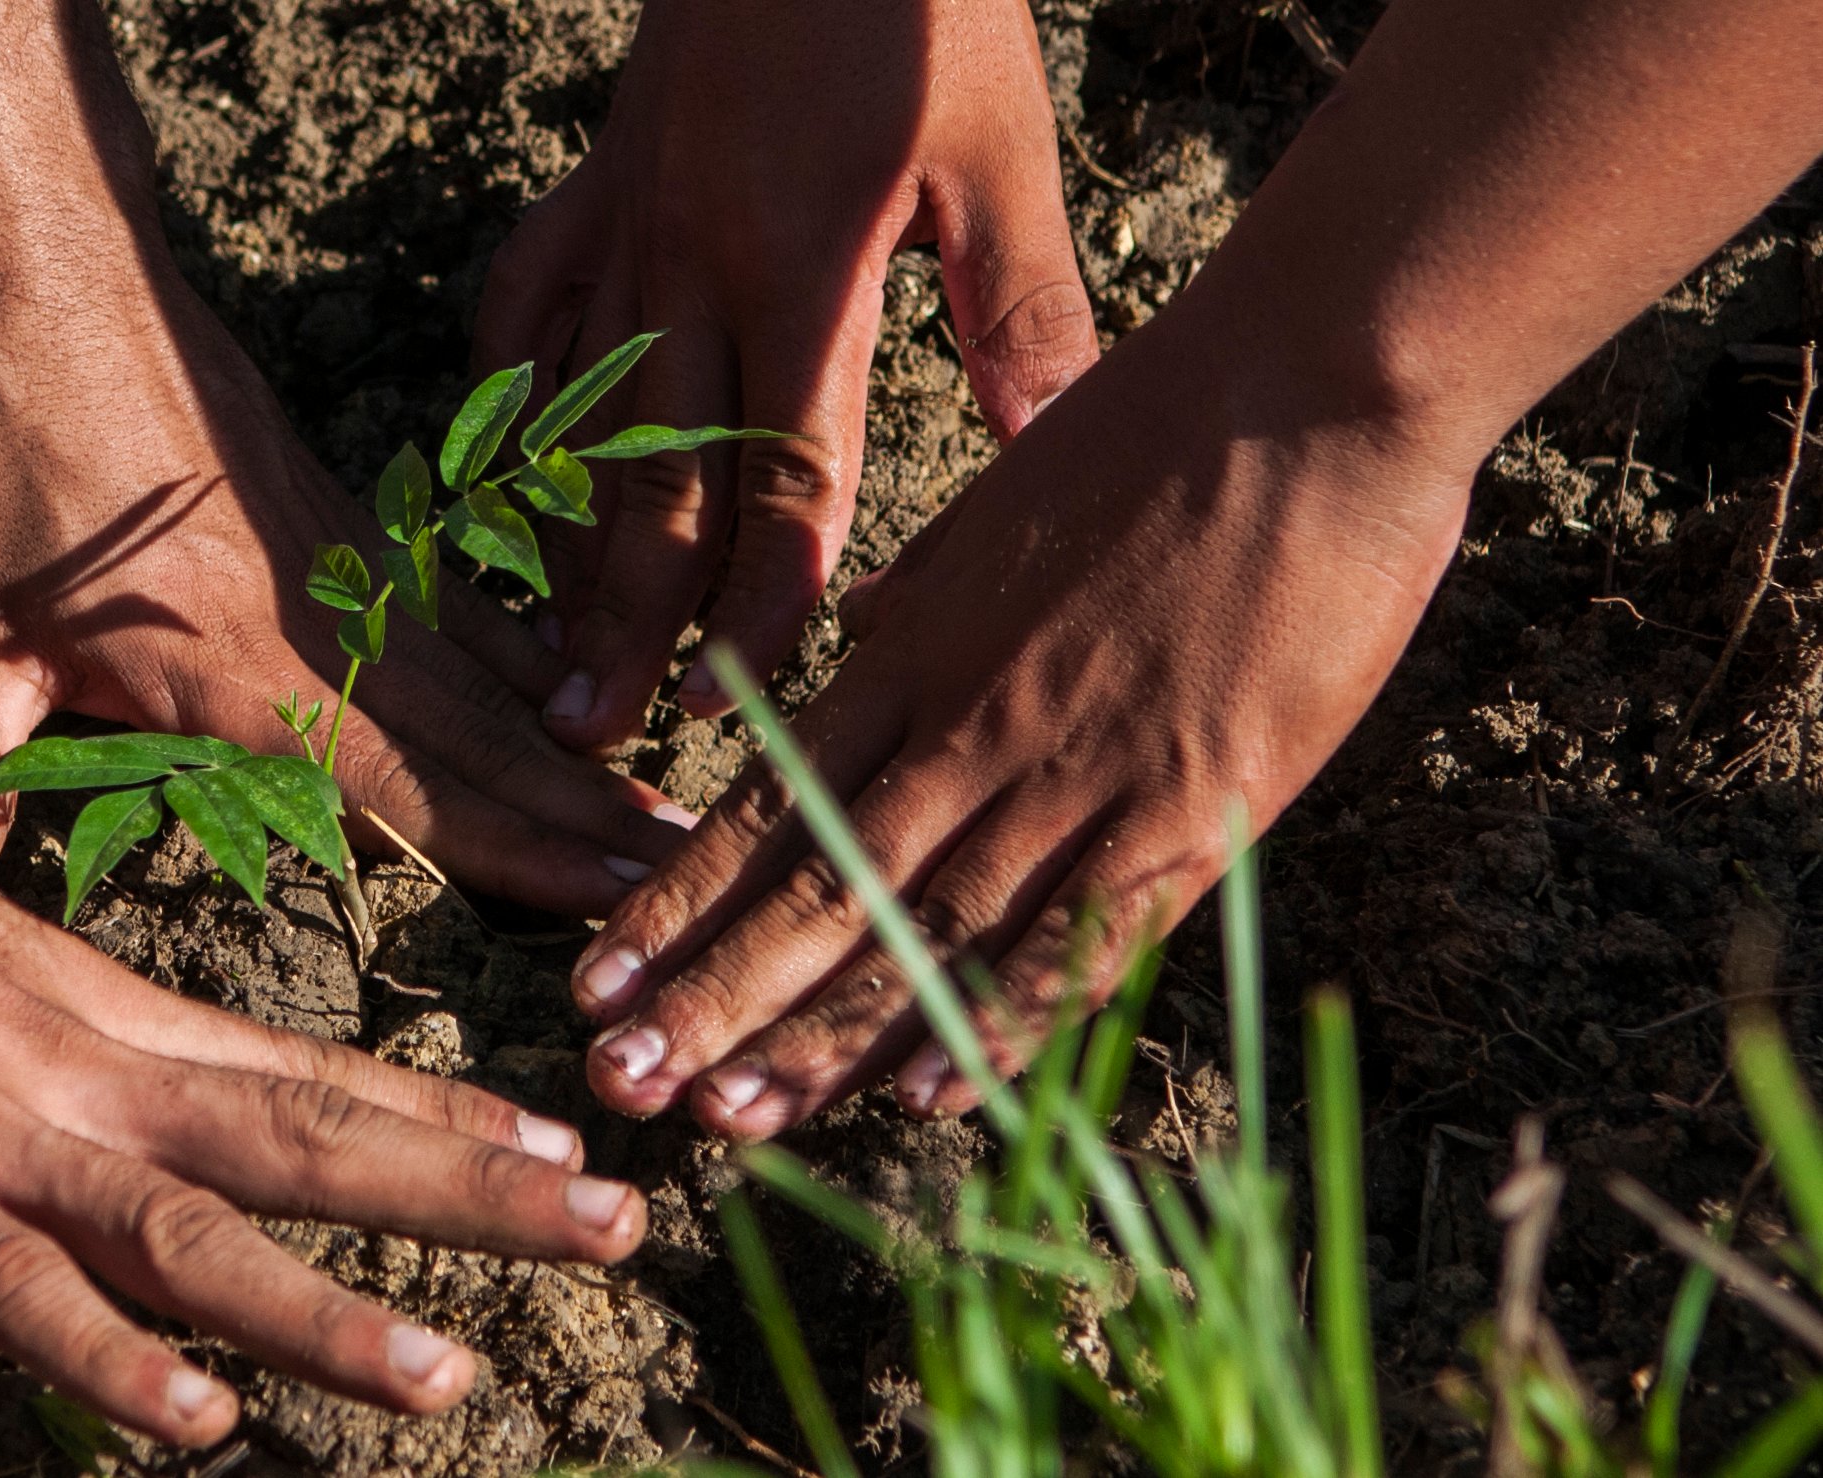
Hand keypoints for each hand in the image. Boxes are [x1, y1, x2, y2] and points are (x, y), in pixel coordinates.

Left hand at [0, 261, 690, 915]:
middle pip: (480, 739)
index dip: (512, 853)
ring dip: (573, 752)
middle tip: (689, 878)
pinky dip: (522, 656)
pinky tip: (569, 690)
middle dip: (583, 821)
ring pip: (484, 676)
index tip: (613, 896)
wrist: (43, 268)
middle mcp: (320, 621)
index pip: (405, 785)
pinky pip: (453, 606)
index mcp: (237, 667)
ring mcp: (342, 564)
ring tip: (663, 812)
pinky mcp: (337, 519)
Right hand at [0, 713, 647, 1444]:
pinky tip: (197, 1420)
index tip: (562, 1140)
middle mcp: (81, 1064)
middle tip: (619, 1227)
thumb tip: (66, 1101)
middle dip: (473, 1193)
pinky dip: (113, 1357)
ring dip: (326, 1315)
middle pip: (310, 1138)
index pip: (303, 1065)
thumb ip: (22, 1039)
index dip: (441, 1111)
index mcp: (97, 1006)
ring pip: (198, 1232)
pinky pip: (19, 1290)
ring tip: (451, 1379)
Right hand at [476, 0, 1099, 751]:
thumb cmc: (922, 6)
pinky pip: (525, 302)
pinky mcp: (591, 181)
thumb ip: (1022, 312)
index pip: (779, 473)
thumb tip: (1055, 452)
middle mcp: (690, 261)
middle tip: (595, 727)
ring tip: (546, 645)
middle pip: (653, 474)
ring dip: (561, 537)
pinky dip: (511, 387)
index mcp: (801, 265)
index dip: (762, 597)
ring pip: (576, 411)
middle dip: (628, 616)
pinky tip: (509, 459)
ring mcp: (624, 221)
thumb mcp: (1000, 152)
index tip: (743, 700)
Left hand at [560, 303, 1472, 1136]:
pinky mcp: (1191, 808)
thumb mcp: (992, 518)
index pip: (767, 807)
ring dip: (819, 1036)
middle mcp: (969, 727)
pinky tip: (919, 1096)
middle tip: (616, 1084)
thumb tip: (863, 655)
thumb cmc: (1156, 429)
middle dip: (710, 999)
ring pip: (926, 936)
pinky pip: (1075, 938)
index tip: (598, 981)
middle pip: (818, 892)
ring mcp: (1077, 774)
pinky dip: (996, 1022)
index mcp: (912, 652)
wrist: (1312, 389)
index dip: (677, 903)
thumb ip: (924, 614)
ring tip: (722, 1120)